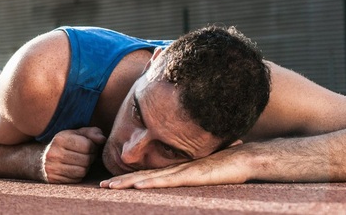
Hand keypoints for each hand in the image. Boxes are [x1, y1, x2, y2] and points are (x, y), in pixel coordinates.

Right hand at [42, 127, 106, 182]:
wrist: (42, 159)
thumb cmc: (65, 144)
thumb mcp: (76, 134)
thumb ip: (91, 133)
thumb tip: (102, 139)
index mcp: (60, 138)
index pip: (87, 146)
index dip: (93, 147)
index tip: (90, 147)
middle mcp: (54, 152)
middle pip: (86, 159)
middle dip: (90, 158)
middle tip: (87, 155)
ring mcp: (52, 167)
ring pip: (82, 171)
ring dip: (85, 167)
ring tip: (81, 162)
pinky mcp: (53, 178)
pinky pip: (76, 179)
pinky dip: (78, 175)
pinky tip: (74, 168)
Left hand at [100, 146, 249, 188]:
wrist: (244, 157)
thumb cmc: (225, 166)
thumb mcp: (201, 172)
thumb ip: (189, 176)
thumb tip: (179, 180)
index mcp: (175, 169)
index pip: (146, 175)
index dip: (127, 179)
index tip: (111, 183)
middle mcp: (174, 169)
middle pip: (142, 176)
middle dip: (121, 182)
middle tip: (101, 187)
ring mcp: (182, 171)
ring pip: (150, 179)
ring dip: (129, 183)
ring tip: (111, 187)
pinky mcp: (192, 175)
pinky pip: (168, 181)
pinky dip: (151, 183)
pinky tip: (138, 186)